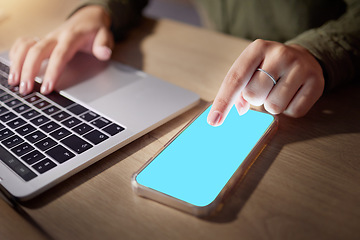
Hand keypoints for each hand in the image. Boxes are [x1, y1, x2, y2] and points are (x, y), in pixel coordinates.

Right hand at [8, 5, 113, 94]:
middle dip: (29, 71)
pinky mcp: (41, 39)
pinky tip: (14, 67)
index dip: (52, 72)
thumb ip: (104, 45)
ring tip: (14, 81)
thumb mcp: (105, 36)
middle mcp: (55, 37)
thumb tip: (104, 53)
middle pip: (37, 51)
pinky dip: (15, 54)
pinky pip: (23, 43)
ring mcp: (46, 37)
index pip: (59, 55)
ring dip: (17, 63)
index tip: (46, 87)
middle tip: (25, 89)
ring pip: (26, 47)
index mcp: (71, 37)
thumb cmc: (94, 31)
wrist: (87, 19)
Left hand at [207, 39, 324, 125]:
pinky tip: (292, 95)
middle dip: (255, 99)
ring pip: (273, 106)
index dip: (223, 102)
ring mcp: (300, 67)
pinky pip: (293, 112)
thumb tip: (238, 110)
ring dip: (272, 105)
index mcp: (257, 48)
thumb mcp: (250, 70)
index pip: (235, 79)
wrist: (303, 58)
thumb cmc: (268, 68)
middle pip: (253, 95)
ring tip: (279, 90)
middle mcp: (279, 53)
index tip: (213, 121)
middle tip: (264, 89)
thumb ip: (238, 89)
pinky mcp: (316, 82)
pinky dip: (289, 109)